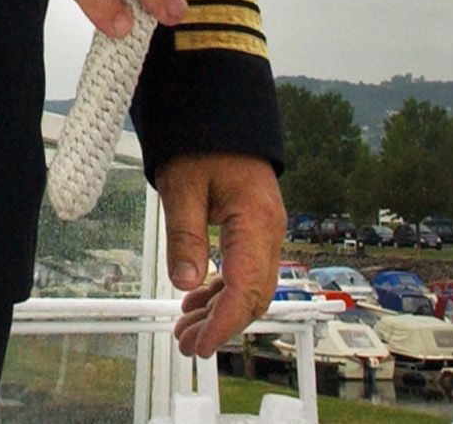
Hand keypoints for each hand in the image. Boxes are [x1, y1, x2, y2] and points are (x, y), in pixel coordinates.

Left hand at [157, 152, 284, 357]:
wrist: (220, 107)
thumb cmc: (203, 137)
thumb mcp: (183, 186)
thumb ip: (185, 237)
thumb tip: (186, 283)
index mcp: (256, 220)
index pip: (246, 288)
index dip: (223, 323)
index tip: (201, 344)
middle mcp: (269, 229)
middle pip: (253, 294)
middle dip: (221, 324)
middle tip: (186, 342)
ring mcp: (265, 228)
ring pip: (251, 285)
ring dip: (220, 310)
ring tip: (186, 327)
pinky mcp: (255, 226)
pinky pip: (245, 267)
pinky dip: (223, 289)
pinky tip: (198, 298)